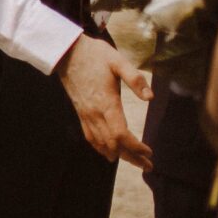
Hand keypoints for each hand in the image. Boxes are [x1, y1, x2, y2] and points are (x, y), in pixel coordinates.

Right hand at [55, 33, 152, 169]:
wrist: (66, 52)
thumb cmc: (94, 55)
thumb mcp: (118, 61)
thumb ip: (135, 79)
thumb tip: (150, 97)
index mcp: (106, 102)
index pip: (121, 134)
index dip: (136, 146)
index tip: (149, 151)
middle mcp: (94, 113)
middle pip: (113, 144)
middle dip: (131, 157)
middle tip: (148, 165)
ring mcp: (85, 114)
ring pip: (101, 143)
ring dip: (118, 154)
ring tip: (134, 161)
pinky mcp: (80, 112)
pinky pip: (90, 136)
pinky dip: (101, 148)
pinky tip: (109, 151)